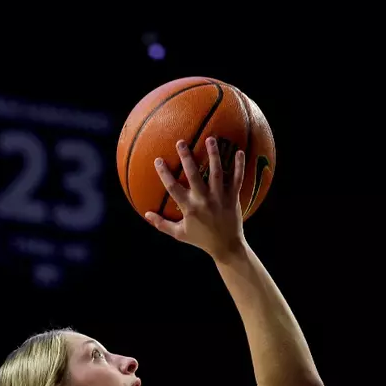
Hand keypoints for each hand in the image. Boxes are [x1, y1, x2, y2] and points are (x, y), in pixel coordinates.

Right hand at [144, 136, 247, 261]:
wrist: (226, 246)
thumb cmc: (201, 239)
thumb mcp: (179, 234)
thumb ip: (162, 224)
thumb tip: (146, 214)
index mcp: (190, 208)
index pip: (173, 188)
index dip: (164, 174)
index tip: (158, 160)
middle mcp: (204, 200)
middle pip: (194, 175)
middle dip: (187, 158)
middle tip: (181, 142)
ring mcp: (220, 198)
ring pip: (217, 173)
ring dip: (214, 155)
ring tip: (210, 138)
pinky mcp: (233, 198)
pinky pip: (237, 179)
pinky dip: (239, 166)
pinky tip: (239, 151)